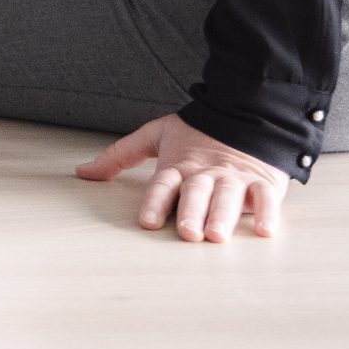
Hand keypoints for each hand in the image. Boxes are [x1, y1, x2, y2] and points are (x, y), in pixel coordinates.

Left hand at [77, 113, 289, 240]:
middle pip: (196, 193)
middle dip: (190, 212)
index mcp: (178, 165)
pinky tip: (264, 230)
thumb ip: (120, 155)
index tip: (146, 222)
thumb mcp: (156, 135)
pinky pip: (266, 198)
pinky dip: (267, 213)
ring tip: (216, 235)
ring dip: (222, 216)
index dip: (154, 202)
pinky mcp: (262, 182)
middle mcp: (205, 173)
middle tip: (186, 232)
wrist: (244, 113)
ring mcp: (234, 178)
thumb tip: (81, 172)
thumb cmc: (196, 133)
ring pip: (228, 197)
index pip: (163, 184)